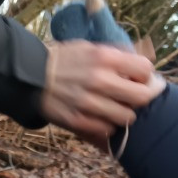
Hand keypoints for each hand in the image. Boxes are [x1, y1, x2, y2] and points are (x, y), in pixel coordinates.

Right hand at [40, 41, 164, 142]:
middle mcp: (99, 80)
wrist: (31, 77)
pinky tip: (101, 117)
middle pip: (141, 97)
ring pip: (127, 118)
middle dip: (142, 97)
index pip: (145, 69)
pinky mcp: (78, 121)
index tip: (139, 78)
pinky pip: (107, 130)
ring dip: (125, 113)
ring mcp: (88, 103)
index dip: (146, 75)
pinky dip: (108, 125)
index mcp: (104, 57)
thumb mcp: (91, 47)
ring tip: (116, 108)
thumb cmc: (65, 60)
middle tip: (135, 96)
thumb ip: (118, 55)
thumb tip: (144, 63)